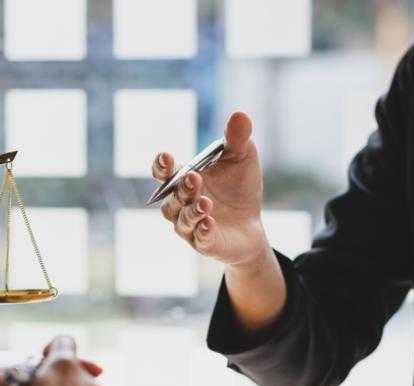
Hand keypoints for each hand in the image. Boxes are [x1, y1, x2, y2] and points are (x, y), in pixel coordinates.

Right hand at [152, 111, 268, 267]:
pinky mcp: (205, 244)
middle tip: (195, 178)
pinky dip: (203, 230)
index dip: (161, 166)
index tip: (166, 157)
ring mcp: (190, 226)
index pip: (164, 173)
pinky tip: (209, 222)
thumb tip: (239, 114)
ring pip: (181, 220)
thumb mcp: (241, 158)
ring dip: (191, 210)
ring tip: (206, 202)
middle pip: (171, 198)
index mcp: (183, 180)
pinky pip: (199, 239)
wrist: (252, 224)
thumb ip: (236, 139)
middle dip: (182, 188)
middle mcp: (180, 204)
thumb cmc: (238, 188)